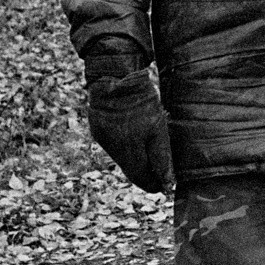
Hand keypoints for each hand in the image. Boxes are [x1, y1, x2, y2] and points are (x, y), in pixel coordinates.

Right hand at [86, 66, 173, 193]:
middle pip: (130, 170)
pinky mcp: (98, 130)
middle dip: (145, 174)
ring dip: (136, 161)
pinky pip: (114, 146)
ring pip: (122, 159)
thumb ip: (161, 156)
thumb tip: (166, 181)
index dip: (153, 184)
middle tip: (160, 174)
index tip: (164, 187)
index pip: (141, 178)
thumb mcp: (158, 128)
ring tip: (150, 155)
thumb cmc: (141, 102)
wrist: (115, 77)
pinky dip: (126, 148)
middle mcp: (113, 149)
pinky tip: (135, 139)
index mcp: (128, 151)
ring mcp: (103, 139)